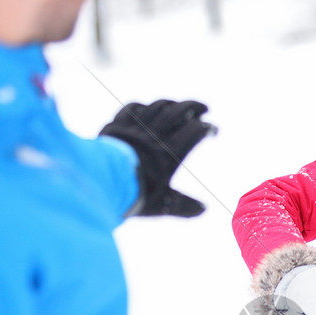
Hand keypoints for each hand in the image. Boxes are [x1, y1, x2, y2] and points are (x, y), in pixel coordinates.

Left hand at [101, 100, 216, 216]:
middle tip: (204, 109)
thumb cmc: (135, 195)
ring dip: (171, 104)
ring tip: (178, 107)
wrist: (101, 182)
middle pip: (179, 112)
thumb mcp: (163, 204)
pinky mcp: (117, 126)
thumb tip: (203, 209)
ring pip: (157, 107)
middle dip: (195, 107)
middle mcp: (154, 136)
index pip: (195, 132)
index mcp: (169, 153)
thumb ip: (184, 206)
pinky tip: (147, 109)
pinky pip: (132, 108)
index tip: (214, 130)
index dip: (207, 129)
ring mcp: (135, 129)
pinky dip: (143, 107)